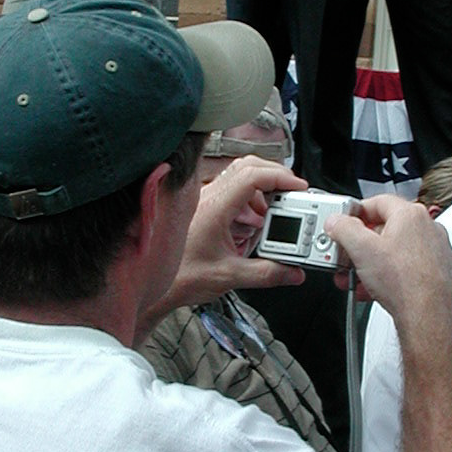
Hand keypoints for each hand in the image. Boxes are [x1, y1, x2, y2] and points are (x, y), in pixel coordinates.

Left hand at [167, 156, 308, 308]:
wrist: (154, 284)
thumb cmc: (182, 276)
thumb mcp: (230, 276)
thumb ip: (266, 274)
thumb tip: (292, 271)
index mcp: (215, 207)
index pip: (252, 176)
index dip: (279, 177)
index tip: (298, 187)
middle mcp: (209, 198)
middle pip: (248, 167)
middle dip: (275, 176)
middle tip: (293, 193)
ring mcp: (206, 201)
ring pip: (240, 177)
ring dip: (263, 189)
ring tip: (276, 211)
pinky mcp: (205, 209)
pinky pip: (233, 192)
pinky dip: (251, 200)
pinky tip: (256, 222)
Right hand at [326, 193, 451, 327]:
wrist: (426, 314)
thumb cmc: (404, 282)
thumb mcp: (361, 249)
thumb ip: (343, 228)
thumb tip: (337, 222)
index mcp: (410, 215)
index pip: (378, 202)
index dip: (356, 212)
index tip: (344, 223)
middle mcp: (427, 228)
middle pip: (386, 228)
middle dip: (361, 244)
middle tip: (348, 255)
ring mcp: (435, 250)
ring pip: (396, 249)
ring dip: (372, 262)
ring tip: (358, 276)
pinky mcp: (437, 271)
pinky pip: (407, 266)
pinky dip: (389, 274)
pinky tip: (374, 288)